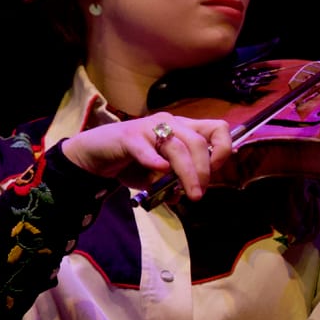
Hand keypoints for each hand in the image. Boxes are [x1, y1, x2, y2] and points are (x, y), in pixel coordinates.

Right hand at [61, 113, 233, 199]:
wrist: (96, 155)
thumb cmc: (133, 162)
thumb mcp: (160, 176)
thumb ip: (175, 183)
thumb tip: (186, 195)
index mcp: (184, 129)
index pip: (217, 129)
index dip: (223, 151)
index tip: (215, 173)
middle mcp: (170, 124)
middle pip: (198, 143)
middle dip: (203, 171)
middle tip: (198, 193)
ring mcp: (149, 128)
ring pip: (177, 148)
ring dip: (187, 174)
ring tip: (188, 194)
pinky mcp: (128, 137)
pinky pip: (146, 149)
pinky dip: (155, 161)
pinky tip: (160, 170)